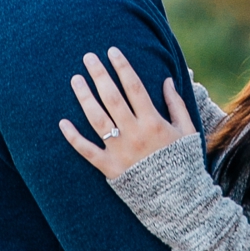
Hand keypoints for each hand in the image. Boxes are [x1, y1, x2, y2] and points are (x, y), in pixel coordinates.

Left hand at [59, 47, 197, 180]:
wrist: (178, 200)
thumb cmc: (184, 163)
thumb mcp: (187, 131)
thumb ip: (177, 104)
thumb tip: (168, 80)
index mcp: (153, 122)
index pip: (134, 87)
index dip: (122, 67)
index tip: (112, 51)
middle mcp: (134, 134)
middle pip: (112, 98)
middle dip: (99, 75)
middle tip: (88, 57)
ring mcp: (120, 151)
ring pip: (97, 119)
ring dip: (84, 97)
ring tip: (75, 79)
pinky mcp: (109, 168)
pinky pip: (87, 151)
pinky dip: (73, 137)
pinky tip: (62, 121)